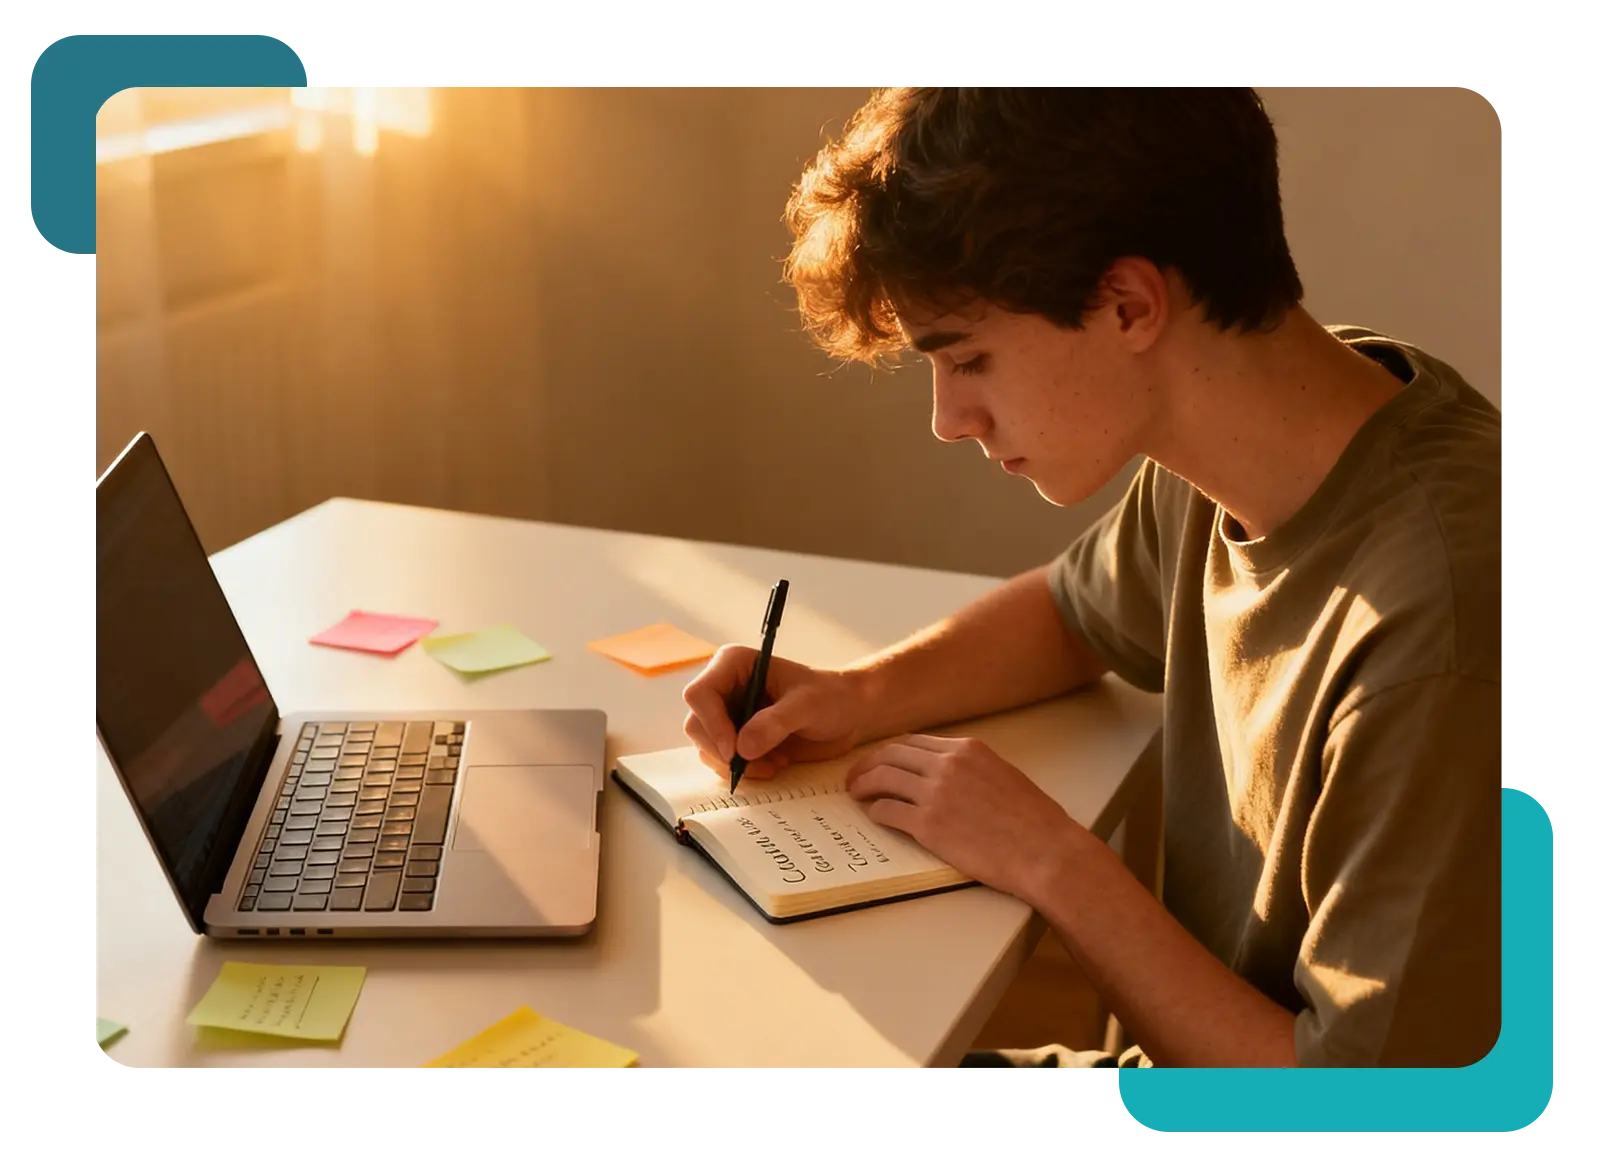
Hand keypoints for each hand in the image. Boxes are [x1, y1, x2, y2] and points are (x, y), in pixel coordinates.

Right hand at [681, 646, 868, 780]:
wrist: (847, 715)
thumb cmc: (830, 697)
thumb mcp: (808, 705)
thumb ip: (776, 723)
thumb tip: (742, 748)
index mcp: (734, 665)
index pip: (700, 694)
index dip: (711, 724)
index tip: (734, 750)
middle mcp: (724, 688)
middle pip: (696, 725)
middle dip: (723, 751)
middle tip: (756, 764)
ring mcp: (728, 715)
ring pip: (706, 747)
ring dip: (736, 765)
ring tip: (773, 764)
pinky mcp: (736, 738)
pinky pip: (722, 761)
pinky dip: (744, 770)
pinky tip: (773, 765)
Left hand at [844, 734, 1079, 901]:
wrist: (1044, 850)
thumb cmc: (1034, 821)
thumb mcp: (1003, 775)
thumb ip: (972, 769)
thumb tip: (948, 776)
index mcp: (967, 749)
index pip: (913, 742)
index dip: (891, 752)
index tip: (880, 761)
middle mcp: (947, 764)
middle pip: (891, 754)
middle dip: (868, 763)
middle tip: (855, 777)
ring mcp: (935, 793)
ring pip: (882, 778)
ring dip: (863, 785)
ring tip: (855, 794)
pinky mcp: (928, 825)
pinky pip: (888, 811)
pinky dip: (875, 811)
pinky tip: (874, 816)